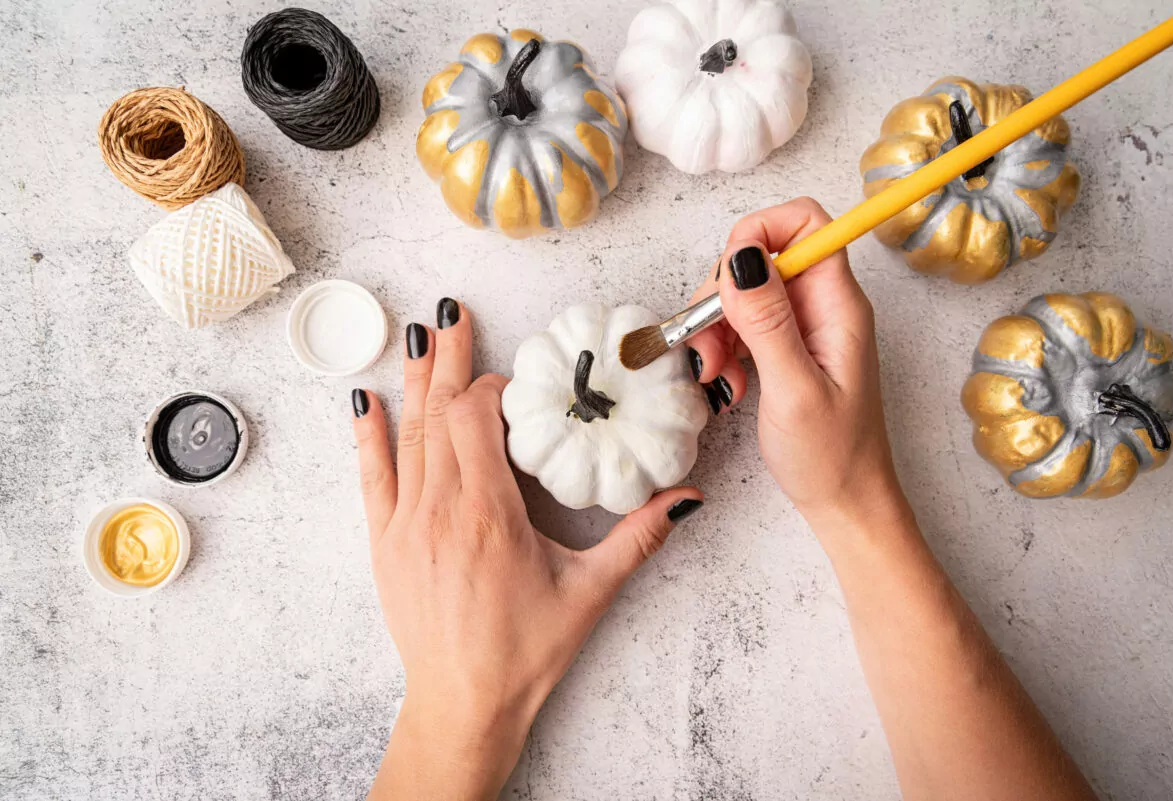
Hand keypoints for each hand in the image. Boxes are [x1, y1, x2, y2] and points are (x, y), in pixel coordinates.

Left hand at [351, 299, 703, 799]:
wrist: (463, 705)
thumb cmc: (524, 654)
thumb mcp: (590, 593)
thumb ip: (639, 538)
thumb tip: (686, 497)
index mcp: (489, 514)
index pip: (478, 419)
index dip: (495, 390)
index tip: (517, 384)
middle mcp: (439, 511)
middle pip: (440, 413)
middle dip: (452, 360)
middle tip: (455, 313)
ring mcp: (404, 526)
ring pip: (407, 435)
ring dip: (416, 381)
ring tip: (422, 334)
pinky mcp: (385, 545)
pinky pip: (371, 476)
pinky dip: (369, 435)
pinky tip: (366, 399)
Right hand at [686, 197, 900, 528]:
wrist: (847, 504)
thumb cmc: (831, 457)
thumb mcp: (794, 389)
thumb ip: (767, 321)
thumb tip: (742, 255)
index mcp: (838, 305)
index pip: (805, 222)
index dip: (759, 231)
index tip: (727, 278)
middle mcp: (823, 306)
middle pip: (762, 256)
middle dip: (723, 292)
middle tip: (708, 345)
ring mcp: (805, 326)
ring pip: (746, 291)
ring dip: (717, 325)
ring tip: (715, 374)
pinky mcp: (788, 347)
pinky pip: (745, 324)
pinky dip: (724, 347)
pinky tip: (727, 382)